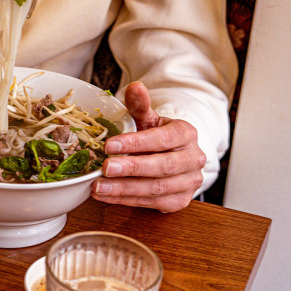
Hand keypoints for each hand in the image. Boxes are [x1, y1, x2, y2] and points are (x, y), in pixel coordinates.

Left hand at [91, 81, 206, 211]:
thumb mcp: (148, 119)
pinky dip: (125, 201)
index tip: (109, 145)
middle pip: (162, 166)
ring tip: (98, 187)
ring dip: (124, 190)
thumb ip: (140, 105)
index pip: (162, 139)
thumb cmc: (156, 136)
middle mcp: (193, 159)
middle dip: (131, 168)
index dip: (135, 143)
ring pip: (156, 188)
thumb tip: (134, 86)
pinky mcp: (179, 201)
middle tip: (105, 168)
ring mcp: (189, 183)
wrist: (173, 156)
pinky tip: (105, 196)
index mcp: (186, 134)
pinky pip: (151, 203)